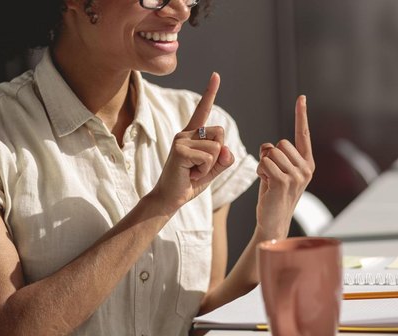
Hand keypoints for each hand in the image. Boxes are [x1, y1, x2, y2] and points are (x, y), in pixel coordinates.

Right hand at [149, 73, 234, 212]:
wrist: (170, 198)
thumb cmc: (189, 182)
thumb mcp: (212, 169)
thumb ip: (223, 159)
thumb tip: (226, 150)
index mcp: (193, 134)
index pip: (203, 109)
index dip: (210, 92)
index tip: (216, 75)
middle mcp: (186, 132)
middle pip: (220, 133)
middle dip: (218, 153)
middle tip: (200, 167)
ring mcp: (181, 139)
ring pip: (216, 147)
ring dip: (210, 165)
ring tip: (194, 171)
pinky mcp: (179, 149)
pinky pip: (208, 157)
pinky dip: (204, 170)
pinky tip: (190, 174)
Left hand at [255, 95, 314, 239]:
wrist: (273, 222)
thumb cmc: (274, 196)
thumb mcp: (279, 172)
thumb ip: (278, 156)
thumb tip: (268, 147)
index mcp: (307, 164)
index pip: (303, 135)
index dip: (301, 115)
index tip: (301, 98)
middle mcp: (306, 168)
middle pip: (280, 143)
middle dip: (270, 156)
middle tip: (272, 175)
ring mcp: (297, 176)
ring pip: (271, 153)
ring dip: (264, 165)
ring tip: (269, 181)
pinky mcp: (283, 182)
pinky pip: (265, 163)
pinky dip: (260, 172)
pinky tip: (266, 185)